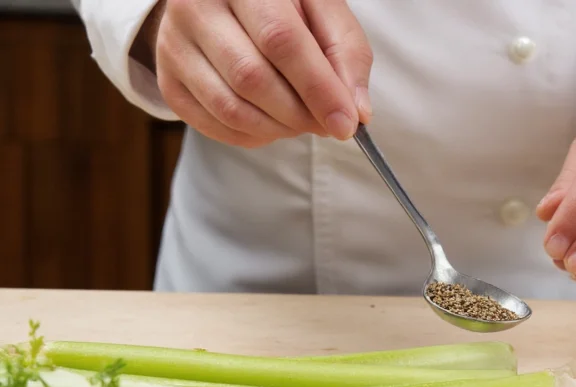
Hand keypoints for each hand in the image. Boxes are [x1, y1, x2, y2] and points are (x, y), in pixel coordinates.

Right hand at [136, 0, 372, 147]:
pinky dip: (254, 135)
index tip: (346, 124)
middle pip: (252, 78)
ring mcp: (174, 44)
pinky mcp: (168, 79)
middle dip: (299, 114)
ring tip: (301, 121)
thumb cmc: (284, 4)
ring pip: (230, 108)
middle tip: (326, 125)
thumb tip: (356, 113)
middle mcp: (196, 5)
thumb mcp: (323, 11)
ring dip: (278, 129)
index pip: (281, 40)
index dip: (317, 88)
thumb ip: (346, 56)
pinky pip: (214, 124)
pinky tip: (273, 122)